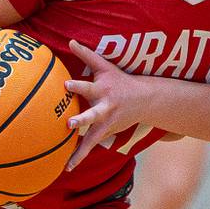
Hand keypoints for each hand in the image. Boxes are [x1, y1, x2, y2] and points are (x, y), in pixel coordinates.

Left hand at [64, 40, 150, 170]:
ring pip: (92, 135)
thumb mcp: (105, 66)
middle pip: (92, 113)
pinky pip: (91, 146)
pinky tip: (67, 168)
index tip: (65, 84)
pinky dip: (79, 156)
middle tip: (69, 123)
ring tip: (68, 159)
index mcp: (102, 89)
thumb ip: (86, 55)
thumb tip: (70, 40)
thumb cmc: (119, 80)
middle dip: (82, 119)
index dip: (77, 85)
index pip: (88, 85)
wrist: (144, 99)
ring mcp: (106, 121)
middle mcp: (104, 106)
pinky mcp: (106, 131)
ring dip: (81, 146)